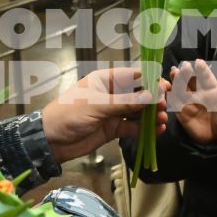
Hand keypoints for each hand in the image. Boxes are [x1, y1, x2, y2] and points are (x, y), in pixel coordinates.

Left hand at [41, 66, 164, 162]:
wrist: (51, 141)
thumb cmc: (69, 115)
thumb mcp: (97, 106)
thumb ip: (126, 102)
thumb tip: (152, 95)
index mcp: (106, 80)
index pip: (133, 76)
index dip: (150, 80)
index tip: (165, 87)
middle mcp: (112, 94)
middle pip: (139, 94)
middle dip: (153, 99)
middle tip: (163, 106)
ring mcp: (113, 112)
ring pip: (138, 112)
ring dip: (151, 116)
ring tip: (161, 120)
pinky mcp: (113, 129)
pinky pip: (133, 127)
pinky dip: (145, 129)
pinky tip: (157, 130)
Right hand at [168, 59, 216, 143]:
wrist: (212, 138)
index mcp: (212, 91)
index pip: (207, 79)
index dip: (203, 71)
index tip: (199, 62)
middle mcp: (199, 92)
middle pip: (192, 80)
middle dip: (188, 73)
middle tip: (184, 66)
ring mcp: (188, 99)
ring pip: (181, 87)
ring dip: (177, 80)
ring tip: (173, 72)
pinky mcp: (179, 109)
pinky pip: (173, 99)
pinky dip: (168, 93)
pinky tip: (163, 87)